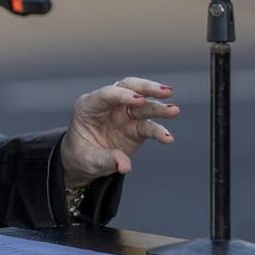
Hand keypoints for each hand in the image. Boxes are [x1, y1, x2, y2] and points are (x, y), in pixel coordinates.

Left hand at [60, 77, 178, 187]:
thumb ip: (107, 159)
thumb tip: (125, 166)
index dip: (123, 95)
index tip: (139, 99)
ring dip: (159, 106)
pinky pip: (149, 126)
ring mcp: (123, 115)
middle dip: (147, 88)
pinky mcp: (135, 128)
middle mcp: (108, 106)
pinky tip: (168, 138)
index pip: (107, 94)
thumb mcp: (88, 159)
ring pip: (144, 105)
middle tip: (165, 92)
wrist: (84, 163)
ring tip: (174, 110)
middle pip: (129, 89)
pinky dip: (159, 131)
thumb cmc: (81, 155)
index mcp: (89, 107)